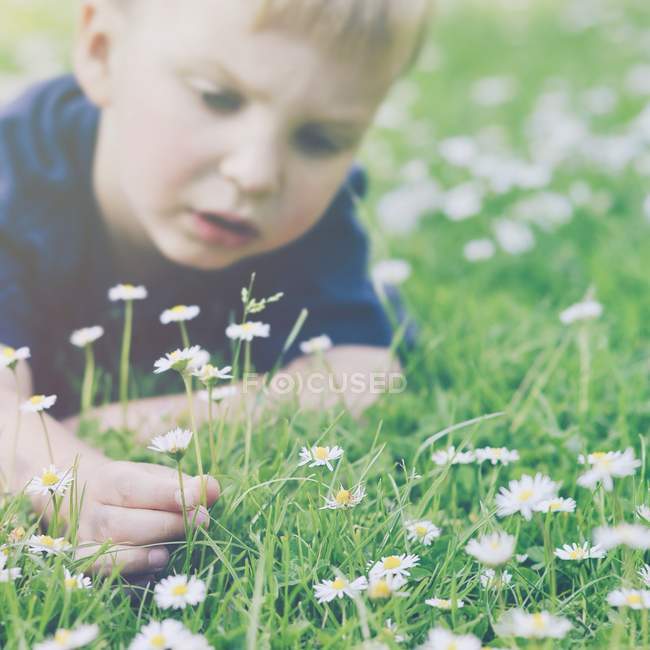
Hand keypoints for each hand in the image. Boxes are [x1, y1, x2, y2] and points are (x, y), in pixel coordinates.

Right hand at [36, 459, 219, 575]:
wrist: (94, 502)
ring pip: (107, 555)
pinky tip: (153, 576)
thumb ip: (187, 484)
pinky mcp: (90, 572)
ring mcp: (85, 545)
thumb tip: (213, 490)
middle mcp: (92, 513)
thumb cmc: (140, 489)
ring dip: (138, 558)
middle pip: (119, 524)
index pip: (131, 488)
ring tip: (165, 557)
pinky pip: (106, 582)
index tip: (197, 498)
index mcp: (109, 481)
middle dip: (164, 526)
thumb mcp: (161, 477)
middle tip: (200, 523)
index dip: (165, 495)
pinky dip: (130, 583)